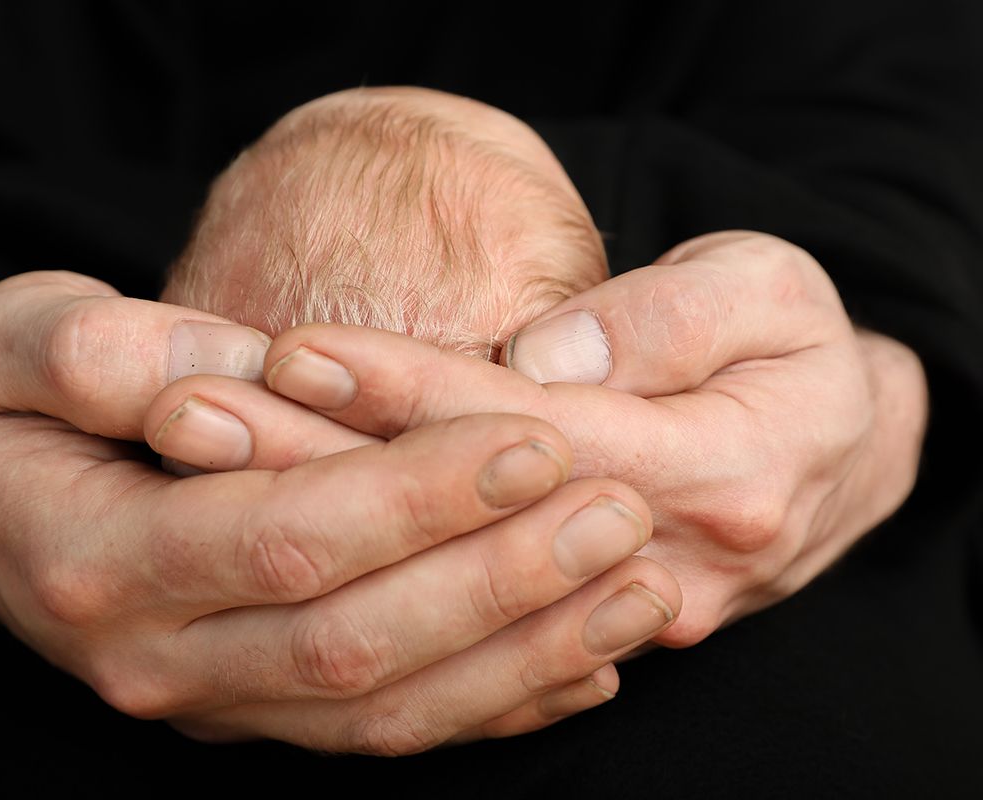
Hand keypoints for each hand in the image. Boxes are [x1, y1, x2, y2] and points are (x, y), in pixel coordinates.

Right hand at [0, 271, 680, 752]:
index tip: (535, 437)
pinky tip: (586, 666)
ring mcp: (208, 701)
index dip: (417, 496)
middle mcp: (154, 658)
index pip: (287, 538)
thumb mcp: (15, 340)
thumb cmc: (5, 405)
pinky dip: (491, 707)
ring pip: (384, 709)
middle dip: (499, 580)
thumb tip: (229, 372)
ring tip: (638, 588)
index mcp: (97, 557)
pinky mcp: (250, 714)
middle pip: (355, 643)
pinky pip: (382, 736)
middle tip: (619, 510)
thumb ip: (101, 350)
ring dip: (522, 655)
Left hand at [150, 231, 926, 645]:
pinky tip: (269, 522)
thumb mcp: (773, 297)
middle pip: (453, 528)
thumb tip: (546, 360)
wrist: (842, 449)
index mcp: (716, 476)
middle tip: (194, 408)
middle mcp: (658, 571)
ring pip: (435, 588)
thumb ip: (669, 321)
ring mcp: (613, 621)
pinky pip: (455, 638)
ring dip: (309, 513)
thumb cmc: (802, 353)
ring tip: (204, 445)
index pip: (520, 434)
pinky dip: (355, 574)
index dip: (404, 390)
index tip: (295, 346)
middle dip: (315, 463)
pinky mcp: (576, 635)